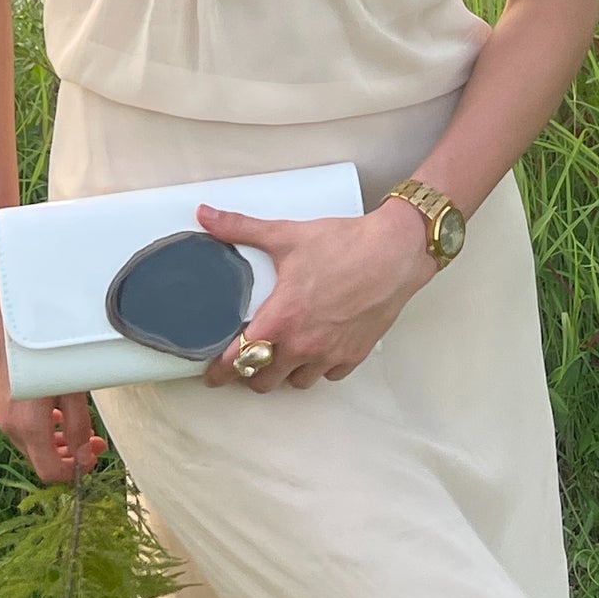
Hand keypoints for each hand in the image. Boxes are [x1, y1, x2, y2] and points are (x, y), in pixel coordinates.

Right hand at [0, 298, 107, 484]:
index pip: (49, 471)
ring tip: (70, 420)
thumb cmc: (45, 346)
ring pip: (25, 440)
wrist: (7, 315)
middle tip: (90, 441)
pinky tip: (47, 405)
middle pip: (37, 457)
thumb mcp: (72, 387)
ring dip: (49, 438)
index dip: (73, 472)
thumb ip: (79, 425)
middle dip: (65, 454)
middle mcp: (7, 424)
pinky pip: (13, 422)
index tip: (91, 458)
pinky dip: (33, 423)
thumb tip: (85, 455)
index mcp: (28, 426)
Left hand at [194, 196, 439, 392]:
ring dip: (285, 372)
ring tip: (280, 353)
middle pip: (264, 380)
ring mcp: (329, 354)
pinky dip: (318, 367)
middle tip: (247, 358)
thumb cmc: (342, 244)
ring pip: (296, 383)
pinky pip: (327, 375)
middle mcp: (303, 344)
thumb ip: (240, 227)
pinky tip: (315, 349)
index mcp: (282, 318)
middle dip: (251, 373)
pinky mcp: (353, 355)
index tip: (211, 376)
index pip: (240, 359)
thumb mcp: (286, 234)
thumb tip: (205, 214)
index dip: (221, 371)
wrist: (393, 253)